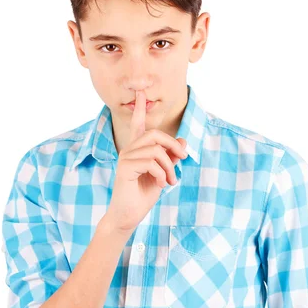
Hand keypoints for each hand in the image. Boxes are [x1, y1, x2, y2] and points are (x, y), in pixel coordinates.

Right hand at [104, 90, 187, 232]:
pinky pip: (151, 162)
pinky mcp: (124, 168)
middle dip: (173, 146)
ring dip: (169, 167)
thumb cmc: (143, 195)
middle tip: (182, 159)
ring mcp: (125, 158)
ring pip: (156, 150)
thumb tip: (182, 142)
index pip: (138, 125)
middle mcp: (129, 150)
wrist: (128, 216)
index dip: (140, 108)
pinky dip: (162, 174)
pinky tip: (161, 185)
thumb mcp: (163, 174)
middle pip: (155, 134)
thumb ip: (171, 158)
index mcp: (137, 150)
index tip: (141, 92)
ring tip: (170, 181)